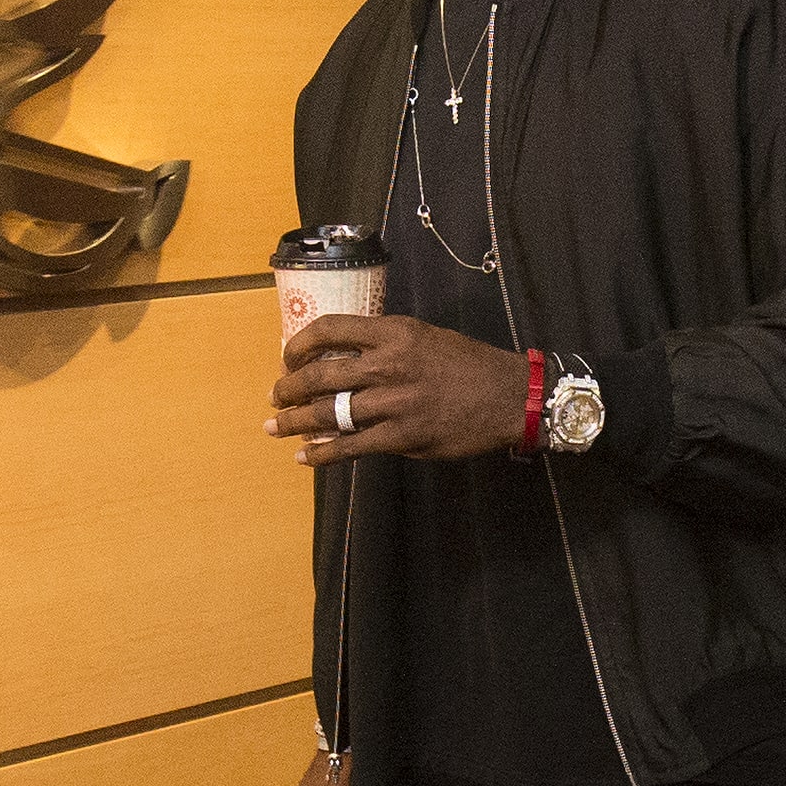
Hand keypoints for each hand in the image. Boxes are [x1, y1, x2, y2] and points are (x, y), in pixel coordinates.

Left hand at [268, 313, 529, 466]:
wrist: (509, 396)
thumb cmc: (469, 365)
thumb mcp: (425, 337)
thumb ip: (386, 345)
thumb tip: (345, 362)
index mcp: (393, 332)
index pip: (329, 328)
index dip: (299, 344)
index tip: (287, 357)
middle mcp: (388, 364)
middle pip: (320, 375)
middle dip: (288, 388)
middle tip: (276, 398)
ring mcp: (394, 402)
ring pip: (328, 413)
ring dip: (295, 423)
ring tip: (276, 428)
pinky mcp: (402, 436)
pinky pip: (350, 446)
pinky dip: (322, 453)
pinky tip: (305, 457)